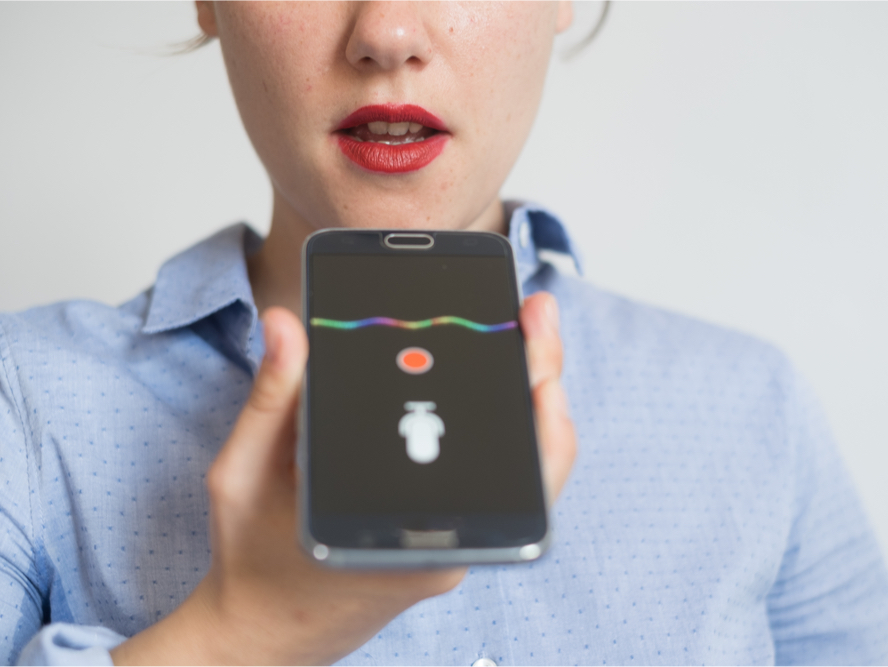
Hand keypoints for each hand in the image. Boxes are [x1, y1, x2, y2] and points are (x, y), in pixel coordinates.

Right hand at [111, 292, 575, 664]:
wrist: (263, 634)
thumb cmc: (252, 561)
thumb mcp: (245, 474)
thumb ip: (273, 398)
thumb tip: (288, 325)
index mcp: (409, 537)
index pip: (510, 469)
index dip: (533, 398)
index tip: (535, 339)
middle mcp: (446, 547)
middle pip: (529, 459)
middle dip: (539, 374)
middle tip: (538, 313)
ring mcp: (452, 547)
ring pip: (519, 472)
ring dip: (526, 401)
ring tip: (527, 337)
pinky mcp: (445, 542)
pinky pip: (494, 482)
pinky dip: (502, 430)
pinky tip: (493, 385)